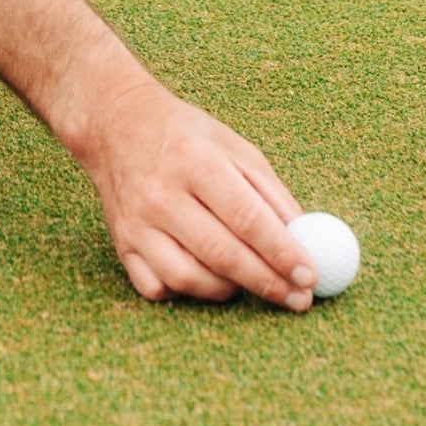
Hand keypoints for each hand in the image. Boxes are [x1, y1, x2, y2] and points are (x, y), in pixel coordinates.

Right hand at [75, 71, 317, 307]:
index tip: (310, 277)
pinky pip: (157, 287)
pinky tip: (207, 278)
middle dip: (267, 283)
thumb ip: (271, 194)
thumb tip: (305, 240)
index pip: (246, 217)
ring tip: (253, 283)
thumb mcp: (235, 148)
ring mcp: (136, 224)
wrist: (116, 125)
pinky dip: (187, 292)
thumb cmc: (187, 137)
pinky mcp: (121, 245)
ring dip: (229, 290)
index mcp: (196, 161)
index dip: (281, 252)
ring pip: (188, 279)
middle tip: (299, 300)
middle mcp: (161, 195)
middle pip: (221, 253)